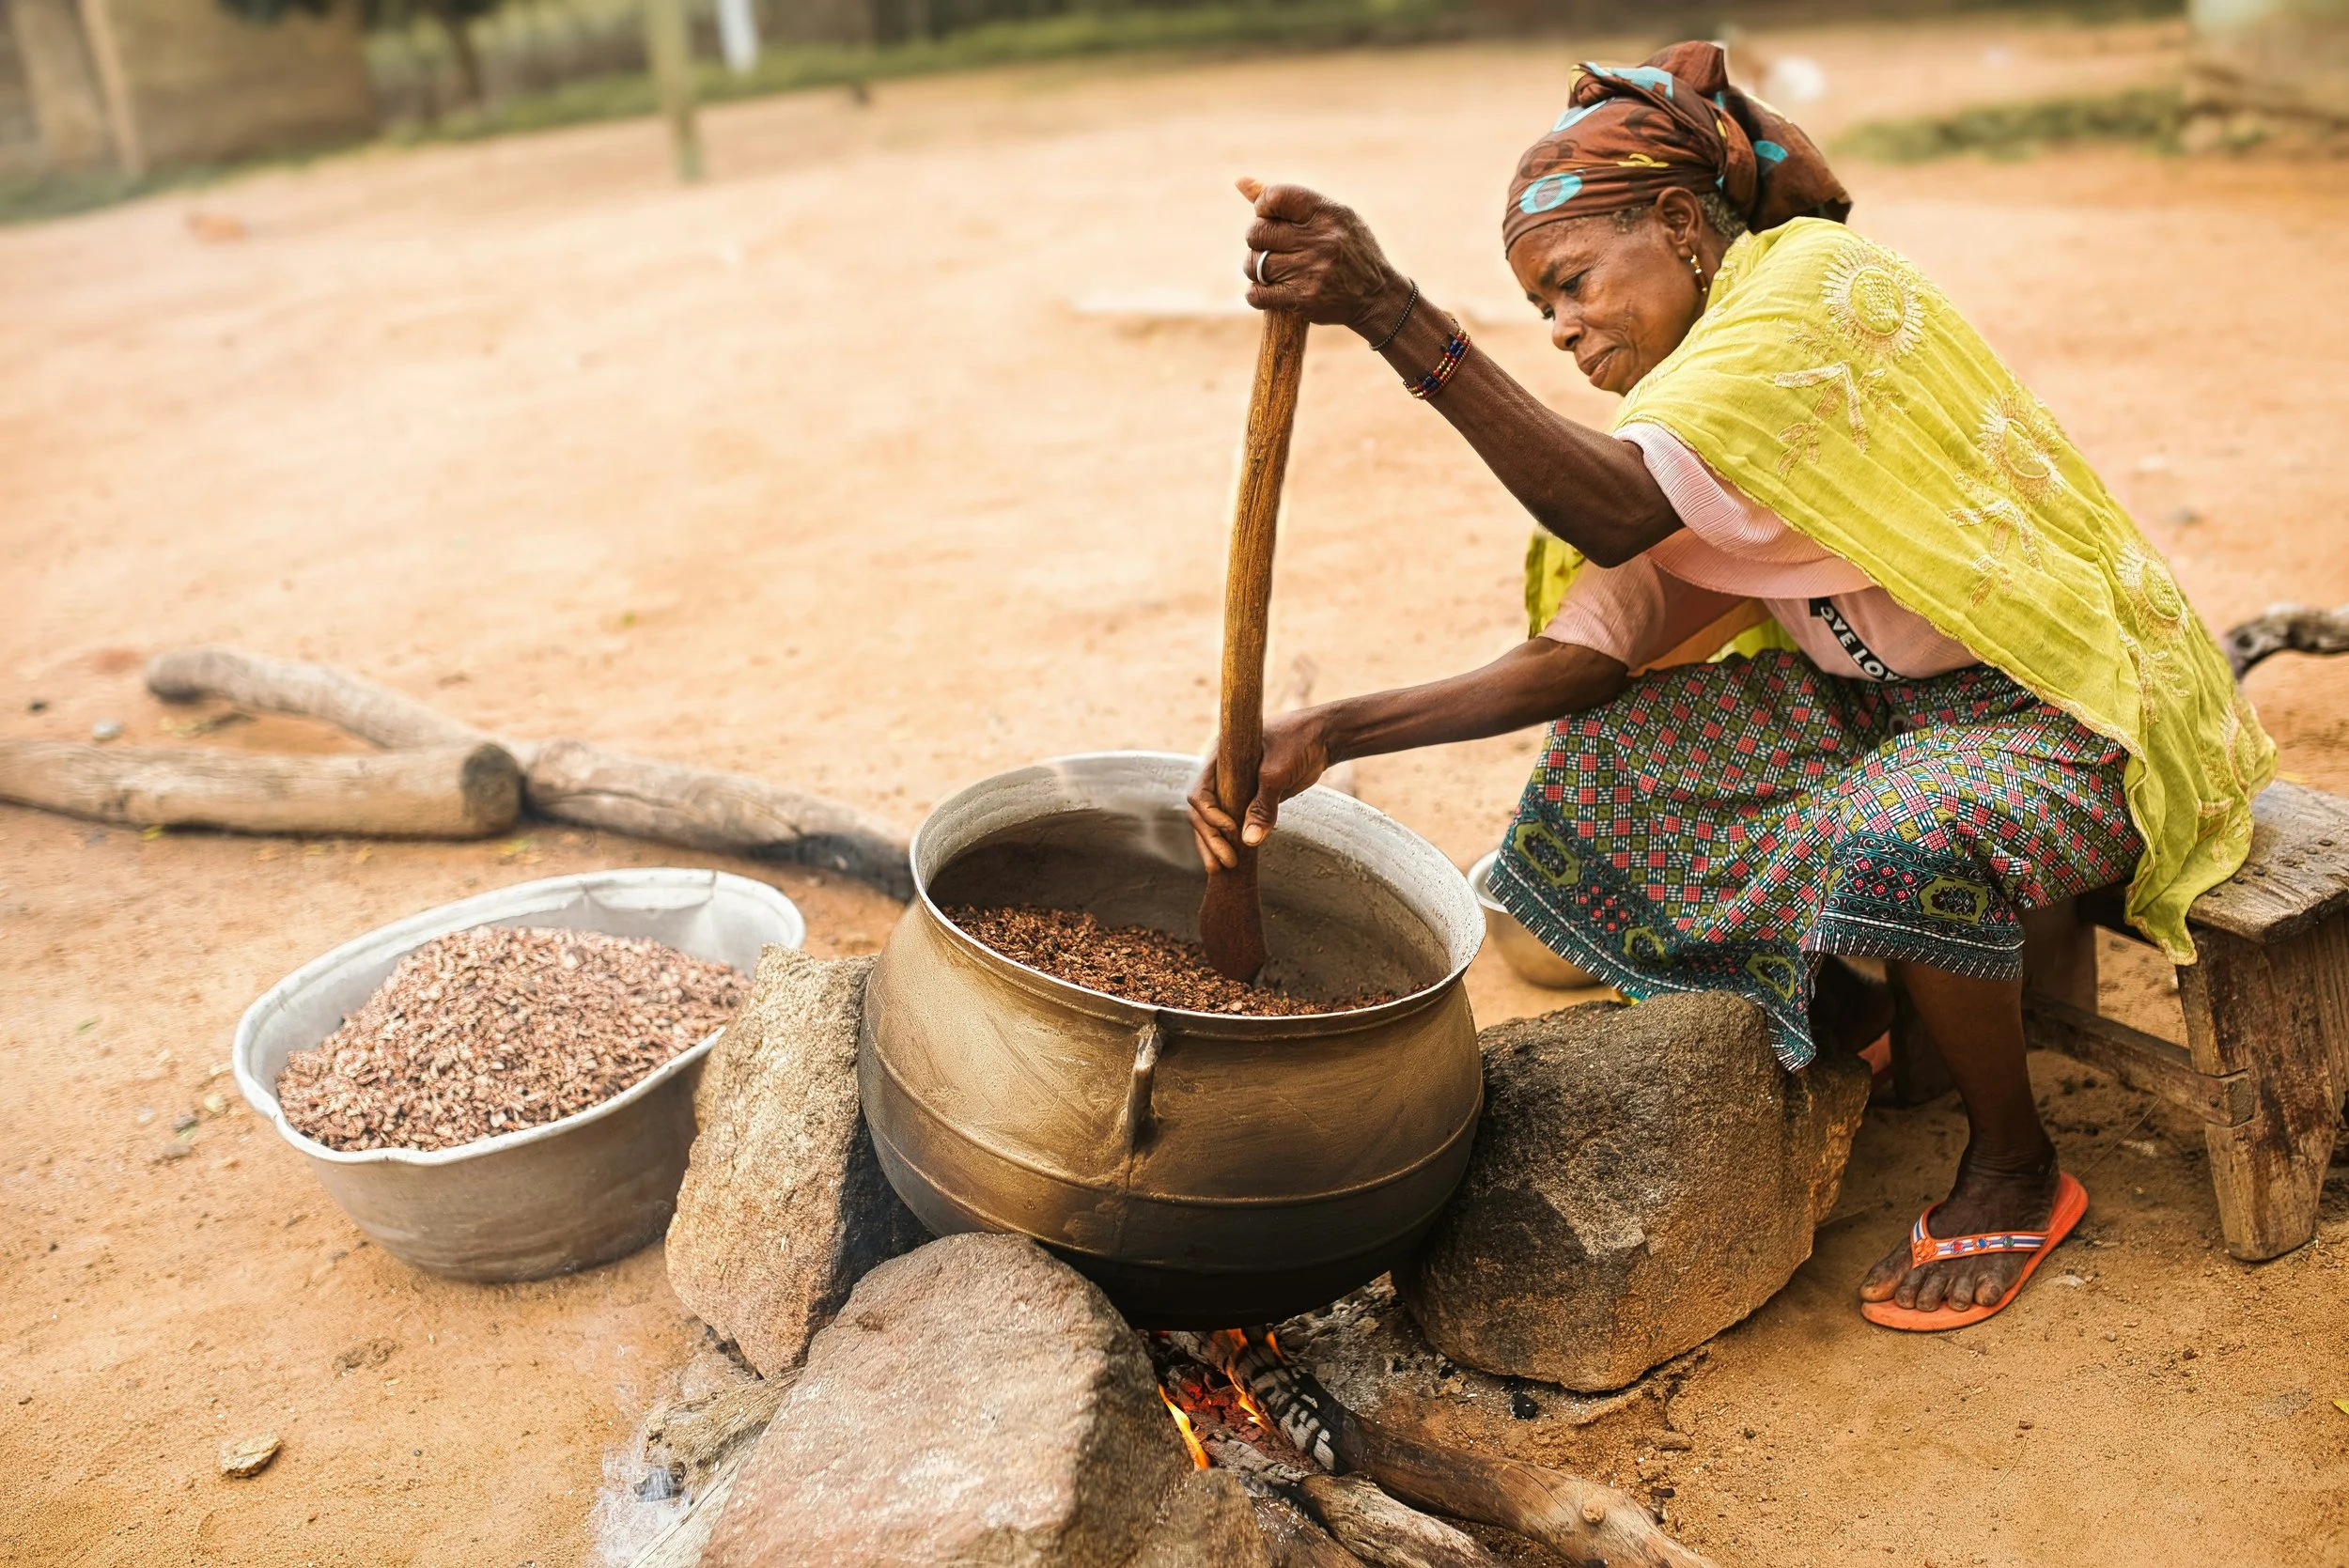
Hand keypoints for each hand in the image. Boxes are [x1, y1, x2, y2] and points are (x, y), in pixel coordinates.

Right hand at [1188, 709, 1335, 872]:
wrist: (1321, 737)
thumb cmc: (1296, 742)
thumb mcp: (1277, 773)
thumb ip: (1263, 806)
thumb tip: (1249, 841)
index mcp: (1218, 759)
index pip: (1200, 793)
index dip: (1210, 815)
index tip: (1231, 829)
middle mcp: (1220, 775)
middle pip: (1203, 812)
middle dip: (1210, 838)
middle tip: (1224, 863)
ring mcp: (1233, 788)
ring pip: (1213, 821)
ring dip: (1215, 845)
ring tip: (1221, 869)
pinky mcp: (1248, 799)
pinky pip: (1232, 822)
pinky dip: (1230, 841)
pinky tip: (1233, 859)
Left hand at [1237, 177, 1411, 338]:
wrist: (1378, 295)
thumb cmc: (1349, 249)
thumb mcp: (1330, 216)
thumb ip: (1287, 200)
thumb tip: (1241, 182)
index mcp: (1327, 213)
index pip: (1275, 196)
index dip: (1263, 205)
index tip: (1269, 216)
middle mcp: (1320, 240)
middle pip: (1257, 232)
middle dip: (1257, 239)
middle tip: (1270, 245)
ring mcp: (1310, 271)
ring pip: (1254, 264)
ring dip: (1256, 268)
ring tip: (1273, 269)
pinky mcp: (1303, 299)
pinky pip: (1257, 294)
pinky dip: (1256, 293)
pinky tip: (1269, 290)